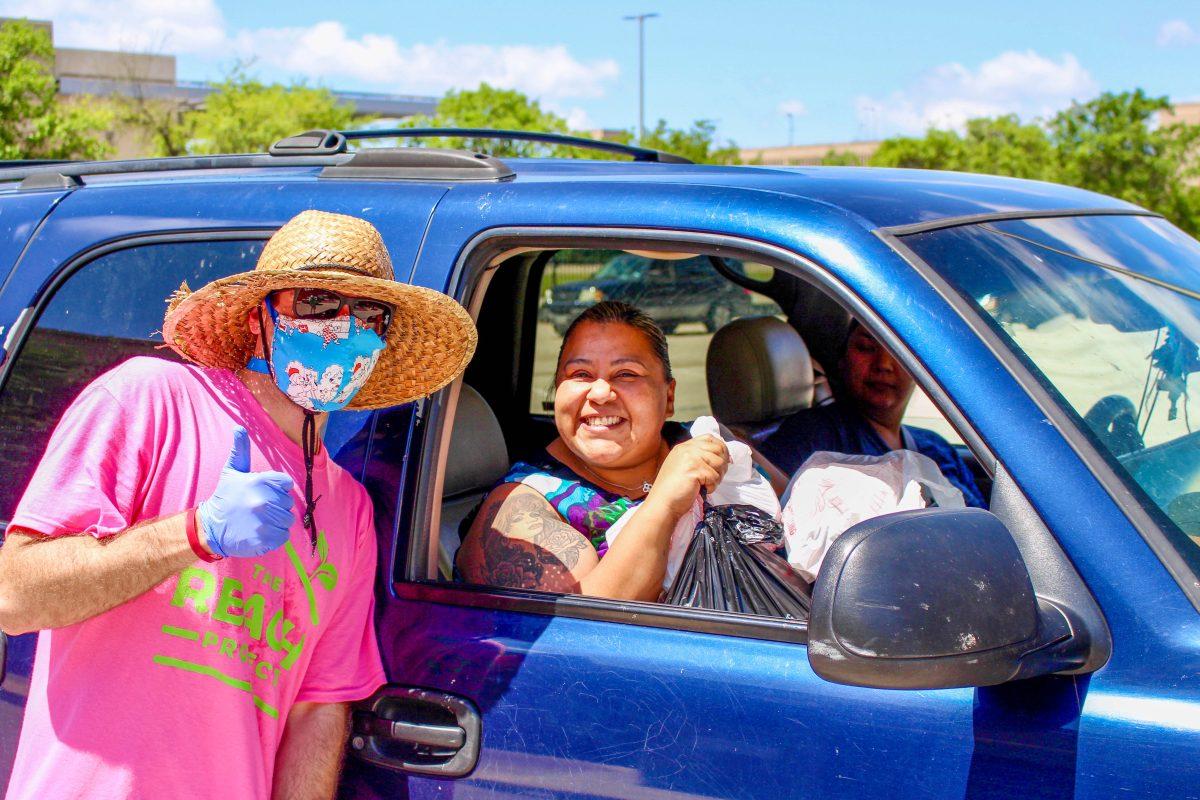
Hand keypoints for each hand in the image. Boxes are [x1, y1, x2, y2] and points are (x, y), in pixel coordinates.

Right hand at [197, 427, 294, 557]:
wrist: (210, 528)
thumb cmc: (225, 498)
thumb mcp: (231, 472)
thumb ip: (240, 451)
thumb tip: (239, 428)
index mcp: (259, 481)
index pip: (286, 483)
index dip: (278, 488)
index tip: (265, 493)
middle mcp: (263, 500)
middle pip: (288, 502)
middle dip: (277, 505)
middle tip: (259, 508)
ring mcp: (264, 521)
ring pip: (287, 520)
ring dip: (277, 521)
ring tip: (260, 520)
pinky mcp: (265, 539)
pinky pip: (283, 536)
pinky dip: (275, 536)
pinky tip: (261, 532)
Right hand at [645, 434, 729, 518]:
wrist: (662, 503)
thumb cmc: (673, 489)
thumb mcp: (683, 466)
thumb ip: (698, 458)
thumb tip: (723, 457)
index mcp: (684, 447)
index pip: (710, 438)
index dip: (720, 449)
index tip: (721, 462)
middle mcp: (687, 449)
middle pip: (718, 449)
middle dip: (722, 465)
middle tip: (715, 477)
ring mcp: (690, 458)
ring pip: (719, 462)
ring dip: (717, 477)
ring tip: (706, 484)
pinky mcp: (694, 469)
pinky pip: (715, 476)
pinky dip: (711, 486)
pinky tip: (701, 489)